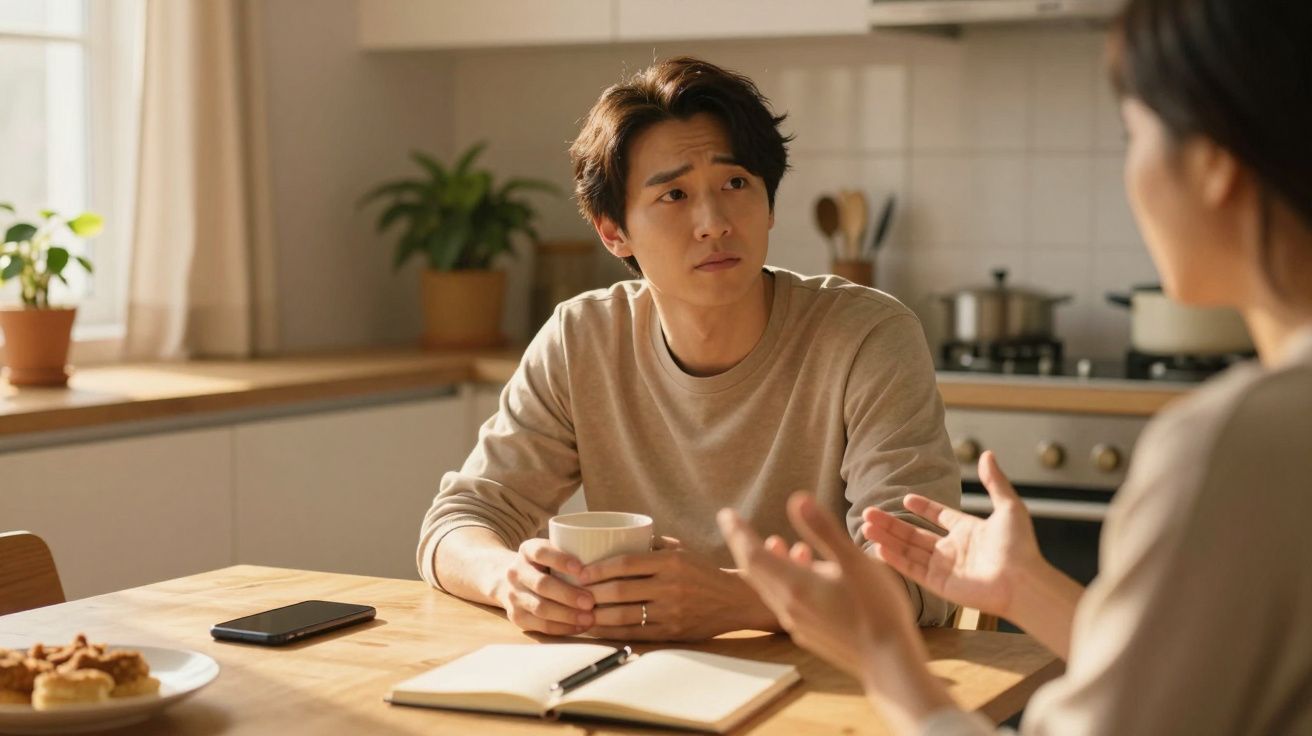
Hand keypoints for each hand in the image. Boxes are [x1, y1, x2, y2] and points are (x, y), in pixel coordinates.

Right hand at [494, 538, 595, 635]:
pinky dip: (562, 627)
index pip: (541, 552)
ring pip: (540, 608)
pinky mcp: (516, 617)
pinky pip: (540, 626)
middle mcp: (515, 572)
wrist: (513, 581)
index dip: (561, 560)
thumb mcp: (554, 552)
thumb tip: (611, 563)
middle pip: (542, 584)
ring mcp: (513, 596)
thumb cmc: (547, 566)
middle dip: (568, 595)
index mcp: (527, 551)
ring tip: (589, 617)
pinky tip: (579, 626)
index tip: (582, 569)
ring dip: (567, 615)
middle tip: (591, 601)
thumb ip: (573, 553)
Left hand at [577, 537, 775, 640]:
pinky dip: (611, 632)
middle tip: (572, 593)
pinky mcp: (672, 632)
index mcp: (671, 562)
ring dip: (596, 616)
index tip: (580, 571)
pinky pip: (635, 634)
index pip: (626, 563)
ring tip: (578, 612)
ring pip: (623, 616)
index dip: (599, 569)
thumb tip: (615, 537)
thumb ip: (652, 543)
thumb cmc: (702, 571)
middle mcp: (670, 586)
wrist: (735, 600)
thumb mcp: (681, 550)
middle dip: (591, 594)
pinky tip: (596, 629)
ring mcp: (671, 612)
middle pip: (620, 591)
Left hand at [717, 493, 928, 680]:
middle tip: (736, 524)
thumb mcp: (855, 562)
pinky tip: (808, 573)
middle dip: (745, 544)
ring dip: (771, 563)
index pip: (752, 554)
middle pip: (755, 570)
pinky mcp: (810, 634)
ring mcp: (797, 623)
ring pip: (772, 587)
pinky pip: (786, 601)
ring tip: (780, 542)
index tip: (726, 514)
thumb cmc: (876, 609)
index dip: (737, 532)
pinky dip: (786, 580)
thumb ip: (823, 530)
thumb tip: (797, 499)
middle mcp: (788, 606)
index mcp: (794, 585)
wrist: (888, 663)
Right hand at [862, 451, 1043, 619]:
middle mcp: (953, 549)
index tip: (905, 498)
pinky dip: (894, 559)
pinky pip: (912, 569)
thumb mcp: (1009, 507)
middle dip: (891, 524)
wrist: (1023, 581)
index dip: (923, 507)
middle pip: (915, 534)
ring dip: (886, 538)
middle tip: (868, 513)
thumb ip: (994, 482)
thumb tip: (987, 455)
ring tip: (865, 526)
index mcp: (968, 530)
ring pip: (908, 550)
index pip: (939, 516)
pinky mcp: (940, 585)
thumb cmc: (1020, 547)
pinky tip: (878, 547)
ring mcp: (945, 568)